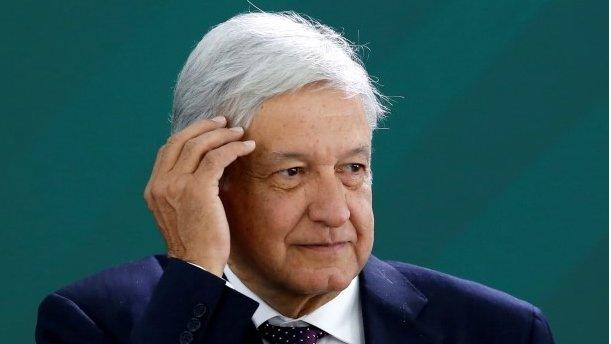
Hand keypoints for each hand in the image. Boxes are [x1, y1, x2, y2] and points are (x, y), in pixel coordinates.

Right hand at [143, 116, 254, 275]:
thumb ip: (182, 189)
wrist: (196, 265)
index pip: (168, 149)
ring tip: (239, 133)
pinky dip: (233, 148)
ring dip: (222, 135)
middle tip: (225, 122)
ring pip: (199, 145)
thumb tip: (204, 168)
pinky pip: (216, 158)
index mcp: (154, 188)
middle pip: (181, 140)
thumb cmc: (195, 242)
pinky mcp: (197, 189)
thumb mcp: (180, 212)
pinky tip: (247, 147)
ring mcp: (176, 185)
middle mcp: (161, 183)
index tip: (208, 128)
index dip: (189, 134)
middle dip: (205, 127)